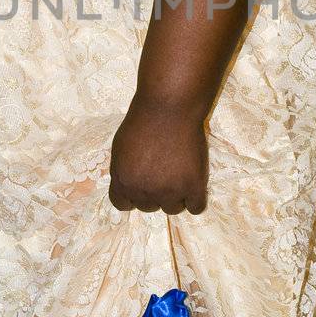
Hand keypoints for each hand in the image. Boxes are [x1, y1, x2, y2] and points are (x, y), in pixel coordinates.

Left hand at [109, 99, 208, 214]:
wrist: (169, 108)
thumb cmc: (143, 121)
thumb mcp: (119, 147)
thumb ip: (121, 171)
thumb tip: (127, 185)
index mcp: (123, 182)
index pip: (123, 205)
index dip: (132, 195)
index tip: (141, 184)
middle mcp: (144, 192)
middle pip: (149, 207)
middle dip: (154, 193)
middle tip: (163, 171)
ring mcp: (170, 192)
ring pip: (172, 209)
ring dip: (175, 196)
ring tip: (180, 174)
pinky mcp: (193, 187)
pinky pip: (196, 207)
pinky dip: (195, 200)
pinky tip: (194, 186)